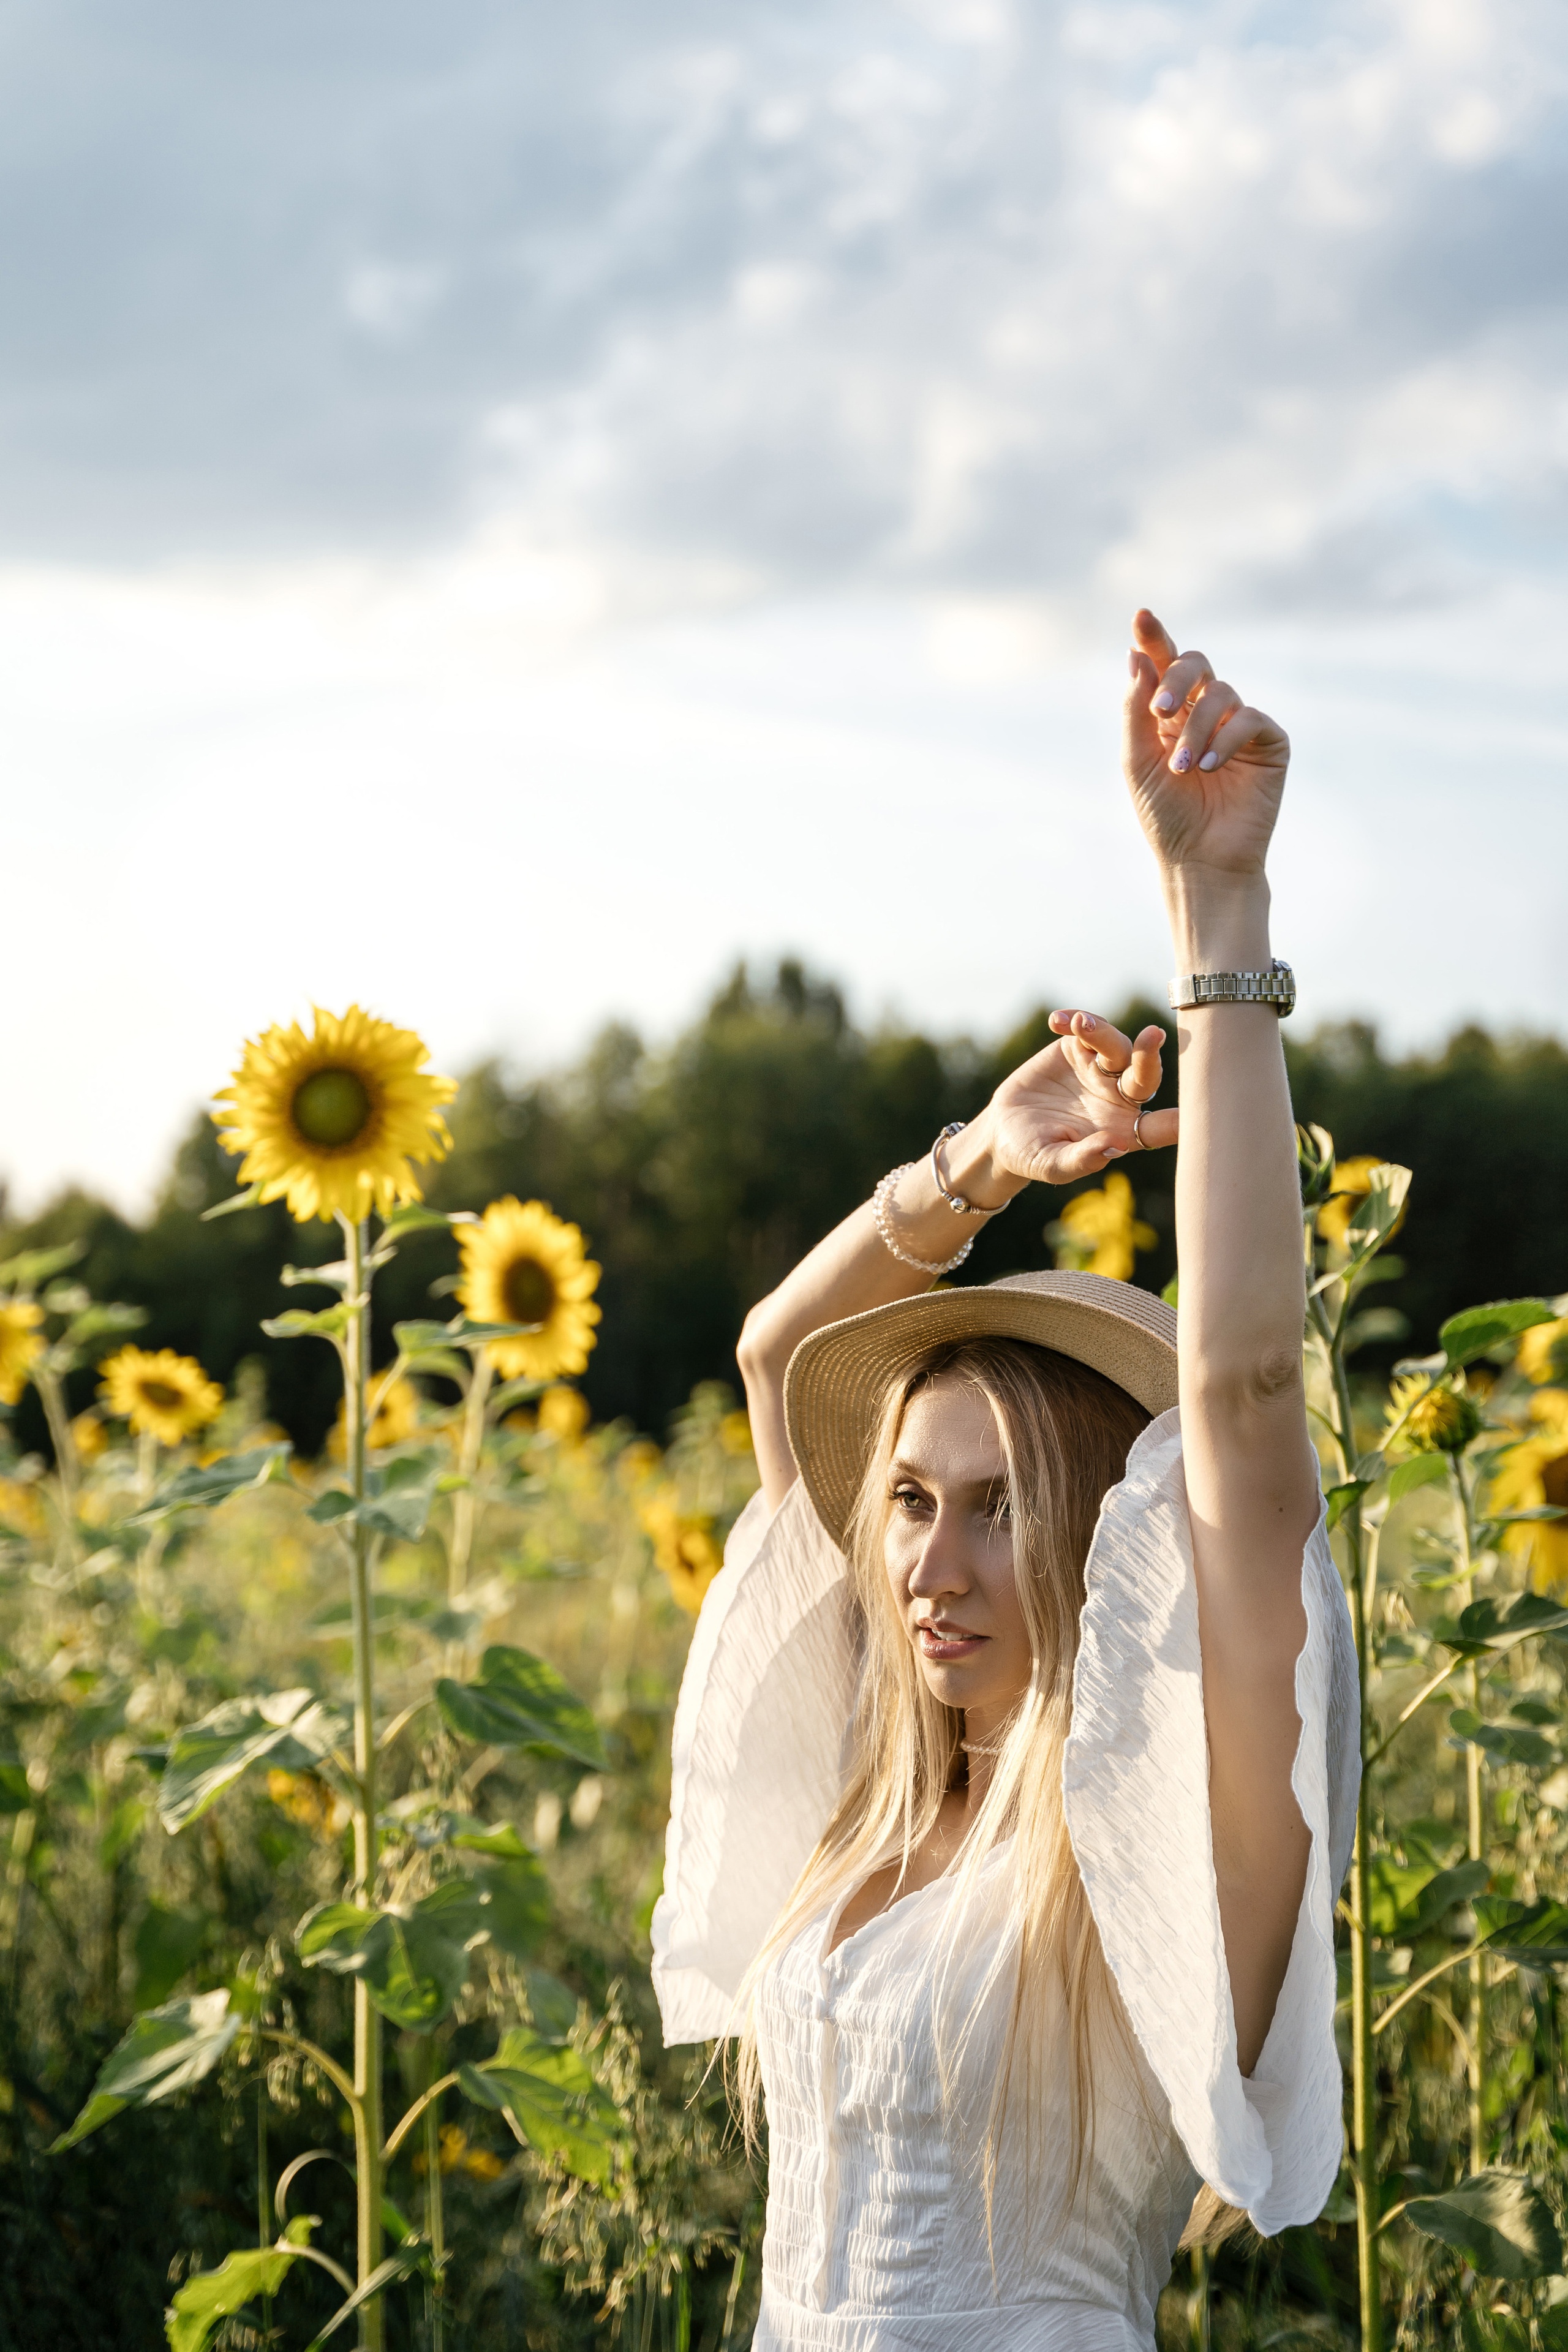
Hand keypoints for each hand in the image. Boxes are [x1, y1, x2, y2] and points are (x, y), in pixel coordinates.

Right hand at [972, 1010, 1177, 1191]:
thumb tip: (1113, 1146)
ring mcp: (1100, 1070)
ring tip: (1080, 1024)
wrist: (1003, 1131)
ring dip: (1101, 1033)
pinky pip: (1083, 1029)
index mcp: (1123, 1130)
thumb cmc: (1033, 1155)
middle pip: (1144, 1074)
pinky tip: (1057, 1021)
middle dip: (1149, 1056)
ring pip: (1115, 1046)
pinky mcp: (1076, 1050)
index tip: (1189, 1117)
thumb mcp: (1051, 1164)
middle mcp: (1120, 1097)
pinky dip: (1074, 1021)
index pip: (1158, 1127)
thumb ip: (1081, 1159)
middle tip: (1151, 1035)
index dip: (1175, 1121)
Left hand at [1123, 608, 1288, 881]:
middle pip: (1196, 666)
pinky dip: (1226, 739)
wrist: (1200, 860)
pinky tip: (1209, 768)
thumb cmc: (1165, 816)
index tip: (1141, 616)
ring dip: (1196, 729)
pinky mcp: (1268, 743)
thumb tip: (1136, 656)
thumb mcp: (1137, 761)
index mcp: (1171, 714)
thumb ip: (1136, 710)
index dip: (1155, 638)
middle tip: (1159, 713)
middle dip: (1175, 681)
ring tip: (1184, 768)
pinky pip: (1250, 719)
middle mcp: (1205, 713)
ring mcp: (1239, 725)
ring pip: (1221, 693)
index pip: (1164, 665)